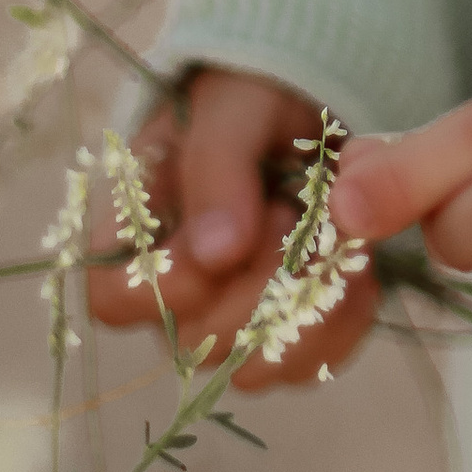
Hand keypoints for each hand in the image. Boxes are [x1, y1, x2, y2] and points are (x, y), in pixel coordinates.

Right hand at [84, 66, 379, 392]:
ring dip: (302, 305)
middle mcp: (175, 296)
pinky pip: (314, 362)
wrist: (313, 108)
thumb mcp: (229, 110)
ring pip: (254, 368)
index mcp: (135, 236)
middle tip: (288, 214)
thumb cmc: (251, 103)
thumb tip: (216, 253)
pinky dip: (344, 314)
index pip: (115, 300)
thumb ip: (215, 168)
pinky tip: (356, 263)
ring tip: (323, 237)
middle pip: (195, 344)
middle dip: (257, 284)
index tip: (228, 232)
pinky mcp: (290, 337)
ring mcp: (231, 325)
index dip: (171, 281)